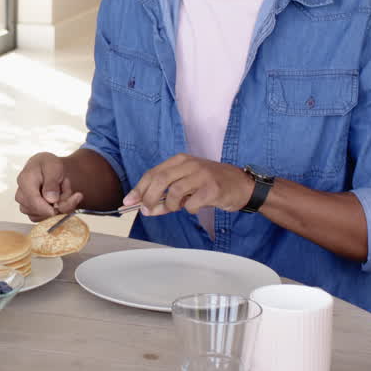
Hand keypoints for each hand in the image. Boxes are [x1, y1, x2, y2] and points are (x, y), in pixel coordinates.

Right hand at [14, 152, 83, 221]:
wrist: (45, 167)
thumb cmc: (47, 165)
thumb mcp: (54, 167)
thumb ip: (52, 182)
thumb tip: (51, 200)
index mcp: (24, 180)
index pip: (33, 200)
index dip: (47, 208)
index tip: (59, 208)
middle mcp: (21, 195)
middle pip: (38, 211)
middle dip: (57, 204)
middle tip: (67, 188)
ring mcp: (25, 204)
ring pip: (43, 216)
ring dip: (58, 206)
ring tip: (63, 189)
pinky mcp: (31, 212)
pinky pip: (45, 218)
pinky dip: (56, 211)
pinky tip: (59, 197)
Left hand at [123, 154, 252, 215]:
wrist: (242, 185)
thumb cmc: (211, 185)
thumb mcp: (186, 185)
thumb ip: (165, 194)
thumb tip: (145, 208)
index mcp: (180, 160)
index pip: (153, 173)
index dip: (139, 188)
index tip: (128, 202)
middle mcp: (190, 164)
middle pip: (160, 180)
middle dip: (148, 197)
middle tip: (146, 210)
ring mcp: (202, 175)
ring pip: (174, 192)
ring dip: (170, 205)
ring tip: (177, 208)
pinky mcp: (212, 188)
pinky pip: (191, 203)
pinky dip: (188, 209)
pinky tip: (194, 206)